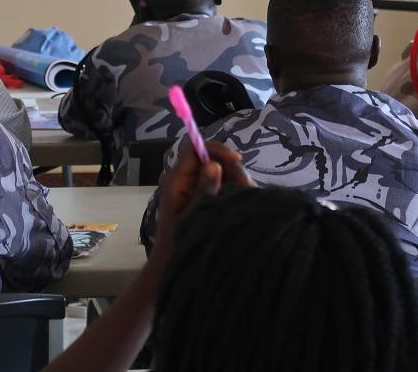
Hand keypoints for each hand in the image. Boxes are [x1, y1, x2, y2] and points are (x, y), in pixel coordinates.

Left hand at [153, 141, 251, 258]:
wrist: (170, 268)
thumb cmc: (177, 244)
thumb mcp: (192, 216)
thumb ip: (204, 190)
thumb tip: (213, 164)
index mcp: (177, 180)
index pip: (195, 150)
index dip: (216, 149)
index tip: (237, 159)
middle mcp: (186, 180)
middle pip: (213, 159)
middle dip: (232, 170)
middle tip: (247, 186)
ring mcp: (197, 189)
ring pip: (222, 172)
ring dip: (237, 181)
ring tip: (247, 197)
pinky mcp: (206, 198)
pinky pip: (224, 185)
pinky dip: (236, 190)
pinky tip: (244, 202)